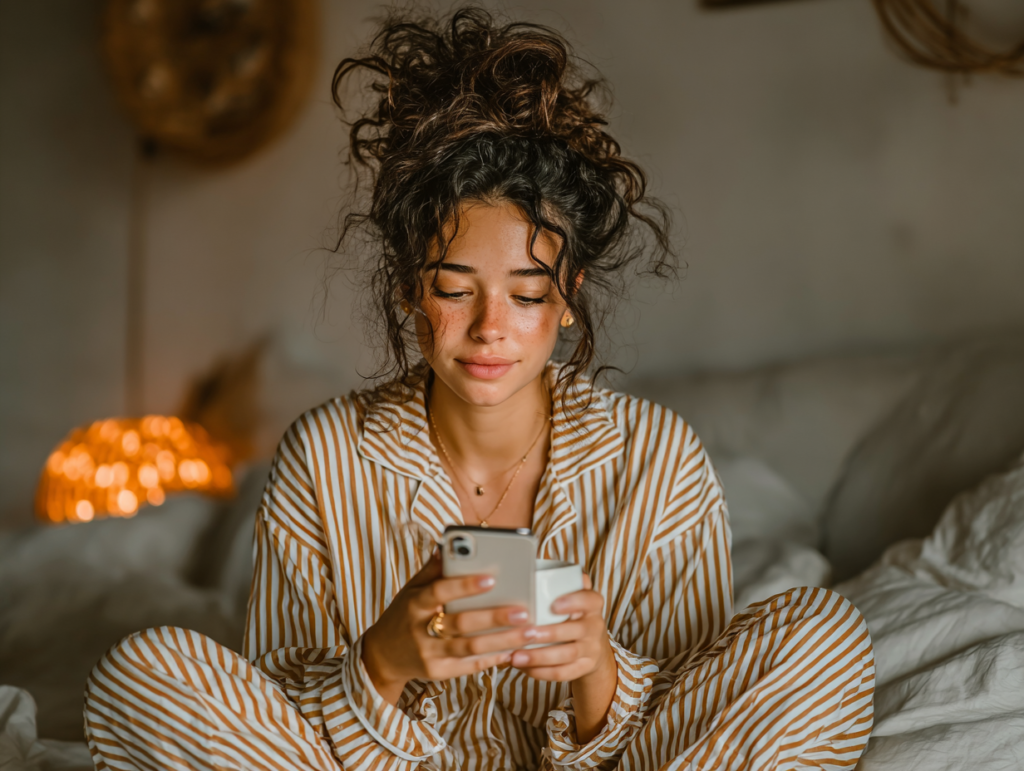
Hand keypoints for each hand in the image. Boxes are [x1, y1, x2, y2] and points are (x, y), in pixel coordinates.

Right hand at [360, 550, 541, 703]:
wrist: (382, 656)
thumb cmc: (404, 615)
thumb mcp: (411, 590)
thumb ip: (432, 570)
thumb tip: (447, 544)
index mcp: (415, 603)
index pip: (440, 591)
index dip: (464, 586)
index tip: (491, 578)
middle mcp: (420, 629)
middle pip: (460, 623)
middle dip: (494, 617)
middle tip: (524, 611)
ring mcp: (429, 654)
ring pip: (469, 647)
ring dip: (502, 641)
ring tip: (529, 633)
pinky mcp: (437, 673)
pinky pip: (469, 666)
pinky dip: (492, 659)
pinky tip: (514, 651)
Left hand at [507, 574, 616, 742]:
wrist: (593, 647)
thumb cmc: (572, 614)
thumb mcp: (573, 596)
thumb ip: (560, 582)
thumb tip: (533, 565)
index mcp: (592, 605)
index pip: (590, 600)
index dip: (574, 601)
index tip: (553, 604)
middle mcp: (595, 627)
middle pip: (575, 631)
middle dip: (549, 634)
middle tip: (525, 633)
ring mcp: (591, 650)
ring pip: (566, 656)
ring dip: (539, 657)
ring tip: (516, 656)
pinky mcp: (583, 668)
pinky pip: (563, 674)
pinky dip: (542, 673)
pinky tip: (523, 668)